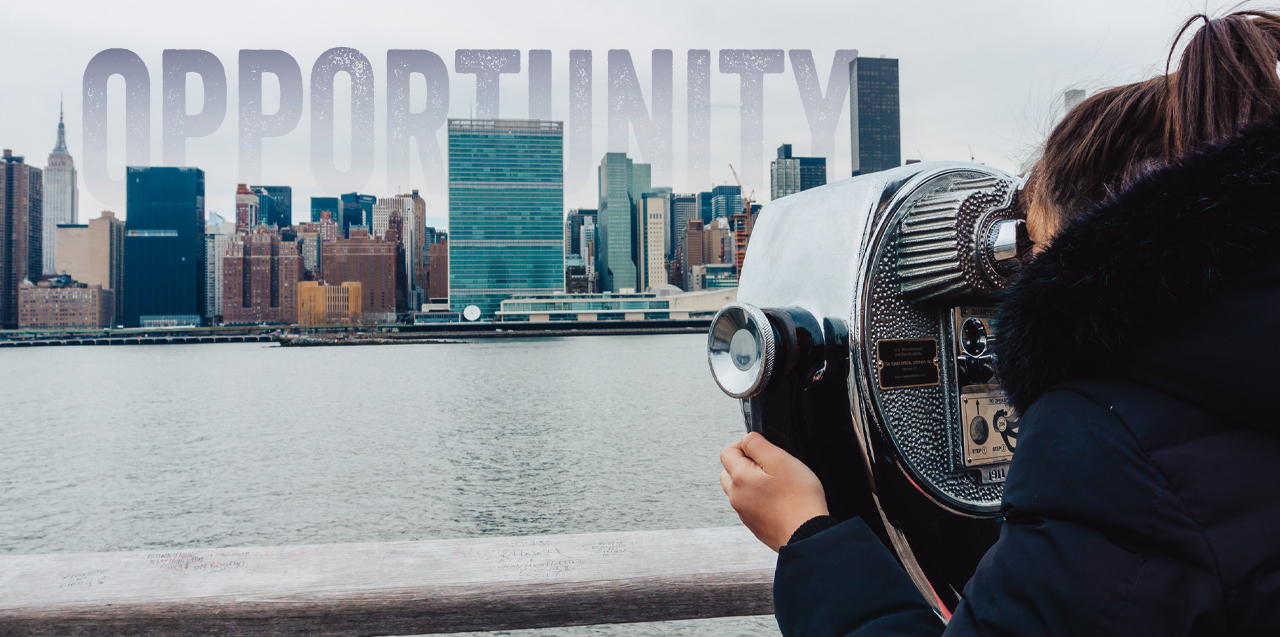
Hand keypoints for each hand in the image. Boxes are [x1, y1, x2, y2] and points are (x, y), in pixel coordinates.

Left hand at [720, 432, 828, 551]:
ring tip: (776, 483)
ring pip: (739, 489)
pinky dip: (759, 498)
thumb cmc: (798, 497)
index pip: (727, 452)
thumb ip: (757, 444)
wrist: (807, 535)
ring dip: (752, 481)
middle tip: (770, 465)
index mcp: (739, 478)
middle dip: (745, 463)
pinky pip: (750, 505)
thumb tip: (746, 439)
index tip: (764, 448)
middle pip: (729, 471)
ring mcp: (744, 513)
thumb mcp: (779, 459)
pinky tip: (779, 500)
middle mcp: (736, 496)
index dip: (745, 444)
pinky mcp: (755, 526)